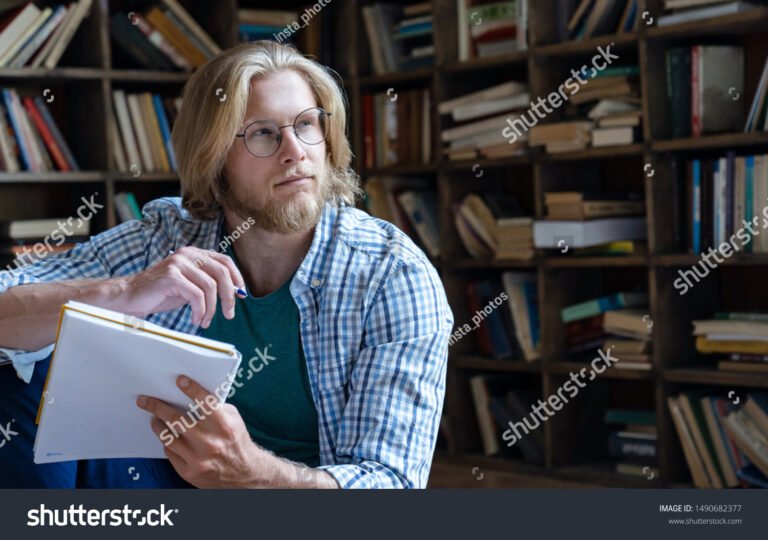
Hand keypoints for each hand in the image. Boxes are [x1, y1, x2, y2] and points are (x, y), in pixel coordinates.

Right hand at [120, 247, 245, 326]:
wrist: (130, 297)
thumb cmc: (161, 293)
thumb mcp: (190, 286)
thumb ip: (208, 284)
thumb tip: (234, 292)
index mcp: (194, 254)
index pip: (225, 261)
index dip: (237, 278)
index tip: (241, 295)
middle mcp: (187, 254)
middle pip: (221, 273)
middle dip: (229, 296)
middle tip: (229, 314)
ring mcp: (178, 263)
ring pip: (210, 287)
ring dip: (211, 309)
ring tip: (205, 321)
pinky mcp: (171, 276)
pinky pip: (196, 295)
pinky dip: (200, 311)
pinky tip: (195, 319)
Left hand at [137, 375, 268, 487]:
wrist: (243, 475)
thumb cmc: (236, 441)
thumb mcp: (234, 420)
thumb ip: (216, 407)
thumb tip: (193, 394)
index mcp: (224, 426)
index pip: (205, 403)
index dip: (192, 389)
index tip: (179, 380)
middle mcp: (210, 443)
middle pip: (177, 420)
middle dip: (157, 407)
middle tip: (145, 400)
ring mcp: (198, 459)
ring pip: (168, 437)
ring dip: (157, 424)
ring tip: (153, 417)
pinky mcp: (189, 472)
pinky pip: (170, 452)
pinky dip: (167, 442)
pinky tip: (166, 435)